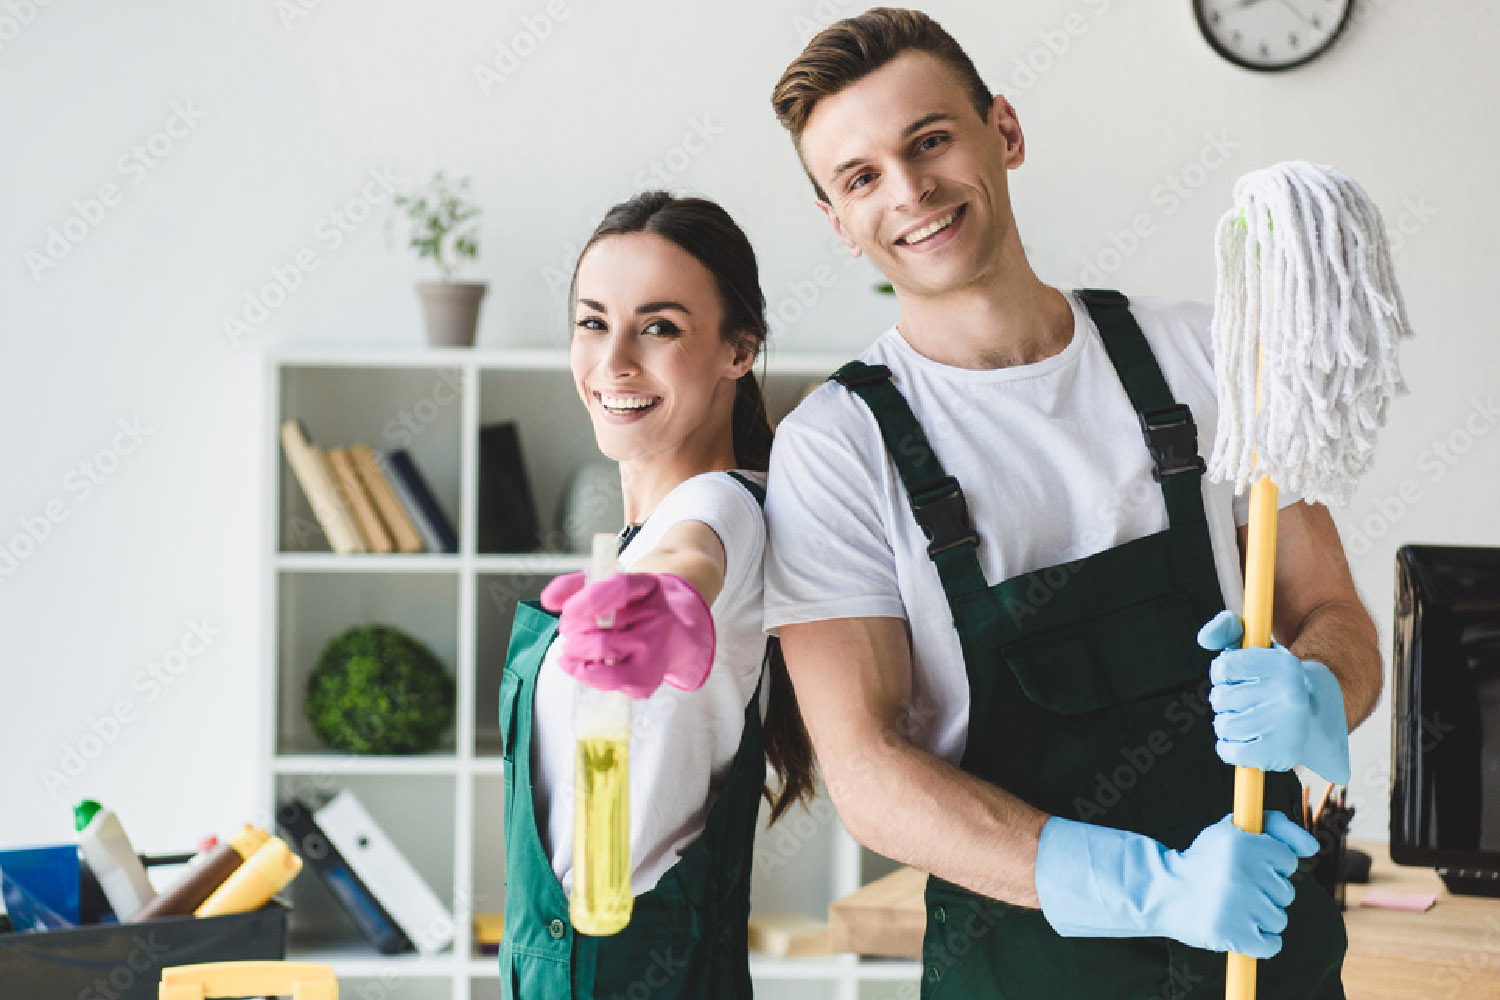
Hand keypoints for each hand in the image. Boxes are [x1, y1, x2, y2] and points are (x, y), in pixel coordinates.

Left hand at [540, 571, 714, 698]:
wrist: (673, 626)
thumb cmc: (631, 605)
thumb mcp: (607, 584)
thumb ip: (573, 585)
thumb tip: (548, 600)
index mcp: (646, 587)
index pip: (620, 589)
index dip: (590, 601)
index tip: (567, 610)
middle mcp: (656, 619)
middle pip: (602, 639)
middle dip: (573, 638)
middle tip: (569, 633)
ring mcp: (655, 652)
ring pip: (604, 664)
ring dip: (576, 660)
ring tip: (572, 651)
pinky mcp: (649, 679)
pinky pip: (609, 684)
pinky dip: (589, 676)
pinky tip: (590, 665)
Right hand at [1035, 812, 1318, 957]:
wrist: (1161, 891)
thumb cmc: (1205, 859)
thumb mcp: (1233, 831)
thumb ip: (1276, 826)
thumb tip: (1314, 847)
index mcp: (1242, 843)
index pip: (1288, 861)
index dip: (1269, 865)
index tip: (1246, 866)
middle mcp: (1240, 872)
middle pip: (1286, 892)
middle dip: (1265, 892)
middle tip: (1234, 887)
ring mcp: (1237, 906)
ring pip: (1280, 919)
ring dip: (1261, 917)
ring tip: (1233, 907)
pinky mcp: (1232, 935)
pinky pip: (1272, 945)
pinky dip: (1261, 942)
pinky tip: (1240, 928)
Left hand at [1197, 611, 1351, 784]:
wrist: (1320, 715)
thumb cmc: (1277, 679)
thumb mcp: (1257, 646)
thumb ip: (1228, 628)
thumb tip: (1204, 637)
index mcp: (1284, 666)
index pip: (1224, 668)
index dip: (1223, 674)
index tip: (1238, 677)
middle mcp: (1289, 696)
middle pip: (1220, 698)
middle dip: (1225, 699)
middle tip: (1247, 701)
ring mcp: (1288, 728)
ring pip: (1223, 725)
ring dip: (1226, 724)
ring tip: (1248, 719)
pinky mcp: (1281, 755)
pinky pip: (1230, 752)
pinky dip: (1228, 748)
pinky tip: (1245, 740)